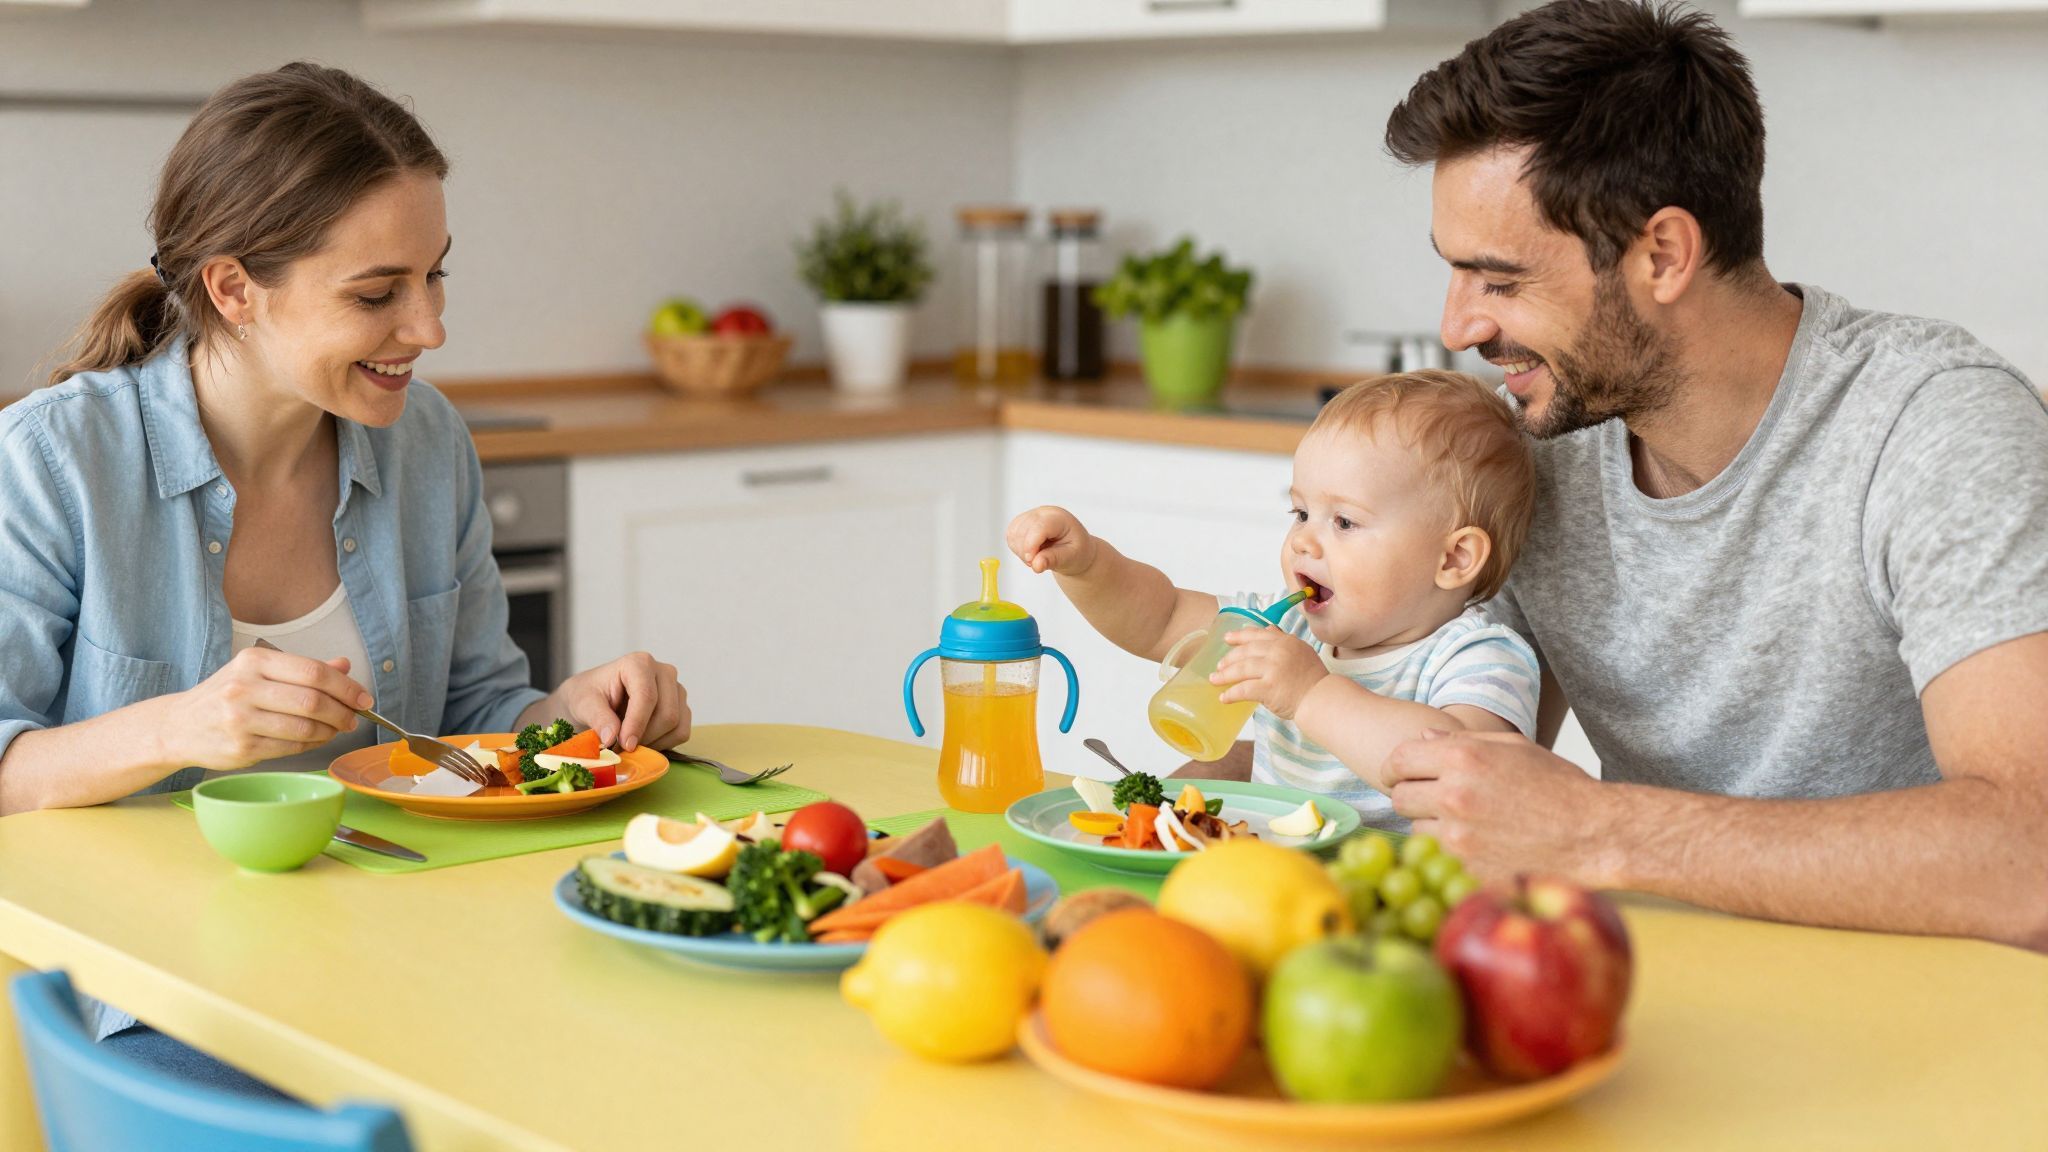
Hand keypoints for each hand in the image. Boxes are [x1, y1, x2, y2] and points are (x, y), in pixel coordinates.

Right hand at [164, 647, 369, 770]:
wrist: (179, 726)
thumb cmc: (224, 696)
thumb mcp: (259, 672)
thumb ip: (303, 670)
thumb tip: (344, 665)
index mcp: (254, 661)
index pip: (313, 672)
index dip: (346, 687)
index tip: (363, 698)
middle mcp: (244, 687)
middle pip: (313, 700)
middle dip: (343, 712)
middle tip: (354, 718)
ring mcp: (241, 719)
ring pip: (305, 727)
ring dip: (330, 731)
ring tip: (336, 729)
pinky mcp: (241, 747)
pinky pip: (292, 747)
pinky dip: (312, 745)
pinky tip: (315, 740)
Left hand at [548, 652, 688, 751]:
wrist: (594, 700)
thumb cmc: (588, 695)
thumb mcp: (583, 703)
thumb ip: (597, 718)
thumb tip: (611, 737)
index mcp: (639, 663)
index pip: (647, 696)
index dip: (637, 724)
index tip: (624, 745)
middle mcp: (664, 672)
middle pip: (667, 713)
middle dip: (644, 737)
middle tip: (621, 747)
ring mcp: (676, 690)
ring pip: (676, 725)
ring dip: (653, 742)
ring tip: (628, 742)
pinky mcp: (682, 707)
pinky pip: (681, 733)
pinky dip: (662, 744)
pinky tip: (642, 740)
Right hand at [1006, 506, 1095, 575]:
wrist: (1075, 549)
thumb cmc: (1076, 551)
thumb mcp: (1071, 558)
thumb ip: (1053, 560)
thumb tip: (1036, 564)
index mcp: (1059, 518)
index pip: (1039, 527)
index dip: (1031, 544)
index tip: (1031, 562)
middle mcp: (1043, 513)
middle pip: (1023, 531)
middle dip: (1027, 552)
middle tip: (1040, 563)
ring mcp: (1031, 516)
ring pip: (1013, 534)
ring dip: (1021, 552)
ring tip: (1038, 557)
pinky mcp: (1021, 523)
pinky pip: (1010, 536)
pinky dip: (1017, 549)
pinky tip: (1031, 552)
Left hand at [1211, 627, 1327, 719]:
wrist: (1322, 698)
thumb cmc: (1312, 679)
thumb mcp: (1301, 651)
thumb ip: (1283, 640)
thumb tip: (1267, 629)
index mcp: (1285, 642)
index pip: (1257, 635)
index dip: (1240, 636)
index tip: (1227, 639)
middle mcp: (1278, 652)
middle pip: (1246, 651)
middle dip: (1229, 658)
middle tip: (1219, 665)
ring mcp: (1273, 669)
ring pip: (1241, 669)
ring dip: (1224, 675)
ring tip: (1215, 680)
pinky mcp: (1269, 688)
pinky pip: (1243, 689)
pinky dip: (1231, 694)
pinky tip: (1224, 698)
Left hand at [1384, 729, 1615, 885]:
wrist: (1592, 835)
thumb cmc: (1558, 786)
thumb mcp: (1514, 747)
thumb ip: (1463, 740)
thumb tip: (1423, 737)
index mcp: (1462, 757)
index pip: (1398, 760)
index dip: (1396, 767)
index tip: (1402, 775)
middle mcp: (1454, 794)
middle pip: (1400, 797)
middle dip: (1412, 796)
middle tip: (1432, 800)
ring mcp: (1458, 836)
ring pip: (1416, 830)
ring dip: (1431, 826)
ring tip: (1466, 822)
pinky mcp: (1467, 868)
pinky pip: (1439, 858)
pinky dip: (1450, 852)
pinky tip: (1478, 844)